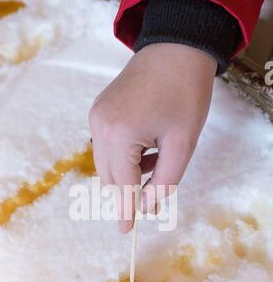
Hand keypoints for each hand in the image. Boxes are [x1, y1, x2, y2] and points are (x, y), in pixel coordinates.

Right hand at [89, 43, 216, 232]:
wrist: (176, 48)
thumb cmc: (185, 94)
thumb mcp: (183, 143)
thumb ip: (165, 181)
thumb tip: (148, 206)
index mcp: (119, 134)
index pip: (122, 184)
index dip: (127, 210)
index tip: (126, 232)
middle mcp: (99, 126)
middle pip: (109, 176)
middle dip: (129, 190)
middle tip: (154, 195)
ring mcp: (96, 116)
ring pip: (106, 163)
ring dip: (128, 173)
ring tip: (157, 159)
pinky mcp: (99, 110)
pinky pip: (106, 146)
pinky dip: (123, 156)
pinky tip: (146, 146)